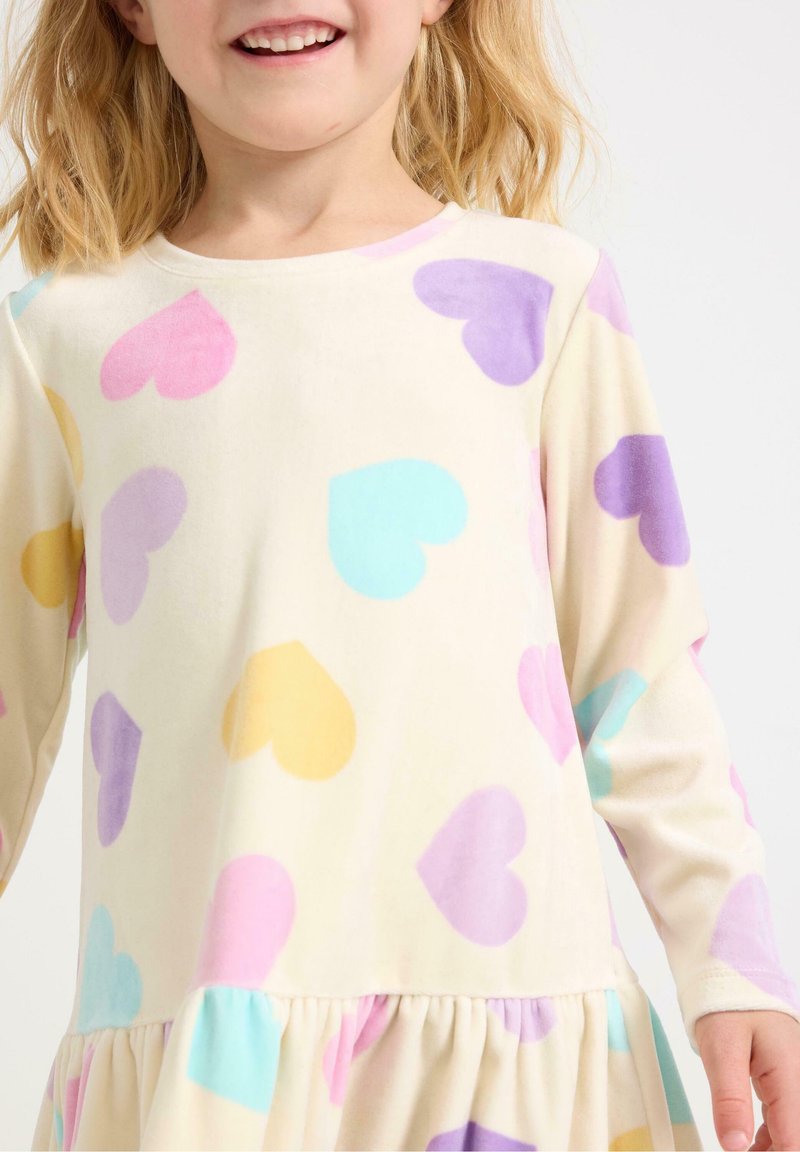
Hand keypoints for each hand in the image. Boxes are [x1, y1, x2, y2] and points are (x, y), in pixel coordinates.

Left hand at [694, 1009, 799, 1150]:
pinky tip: (750, 1144)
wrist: (734, 976)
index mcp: (791, 1076)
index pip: (794, 1140)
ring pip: (791, 1130)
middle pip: (796, 1136)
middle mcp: (799, 1082)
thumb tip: (734, 1146)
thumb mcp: (721, 1048)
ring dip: (772, 1148)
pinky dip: (770, 1137)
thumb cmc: (729, 1004)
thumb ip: (729, 1099)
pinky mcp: (786, 1081)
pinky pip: (784, 1118)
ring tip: (741, 1151)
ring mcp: (795, 1081)